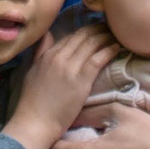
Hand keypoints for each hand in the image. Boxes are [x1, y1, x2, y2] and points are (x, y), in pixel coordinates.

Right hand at [5, 22, 118, 148]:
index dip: (85, 30)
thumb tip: (48, 34)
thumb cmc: (33, 102)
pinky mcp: (81, 80)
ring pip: (92, 44)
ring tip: (116, 34)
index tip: (96, 28)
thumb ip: (40, 52)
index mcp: (48, 55)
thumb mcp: (32, 71)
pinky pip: (98, 59)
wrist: (35, 122)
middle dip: (98, 28)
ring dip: (106, 36)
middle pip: (82, 36)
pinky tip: (117, 47)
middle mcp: (59, 57)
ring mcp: (70, 67)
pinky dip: (109, 50)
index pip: (71, 36)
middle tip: (109, 26)